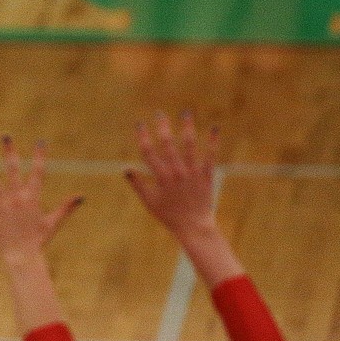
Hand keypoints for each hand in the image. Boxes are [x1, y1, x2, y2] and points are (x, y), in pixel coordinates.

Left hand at [0, 137, 82, 267]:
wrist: (23, 257)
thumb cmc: (38, 241)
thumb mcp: (53, 222)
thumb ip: (66, 207)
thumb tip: (81, 196)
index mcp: (32, 197)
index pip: (38, 172)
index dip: (40, 156)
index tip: (41, 142)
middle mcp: (17, 197)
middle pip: (13, 169)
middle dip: (10, 151)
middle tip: (6, 135)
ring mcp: (2, 205)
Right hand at [124, 111, 219, 240]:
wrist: (193, 226)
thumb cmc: (168, 215)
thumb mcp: (149, 201)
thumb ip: (137, 184)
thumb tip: (125, 168)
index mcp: (161, 177)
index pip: (148, 152)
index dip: (142, 137)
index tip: (139, 125)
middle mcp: (176, 172)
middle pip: (167, 144)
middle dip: (162, 127)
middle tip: (159, 114)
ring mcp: (192, 173)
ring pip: (189, 146)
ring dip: (187, 128)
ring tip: (185, 113)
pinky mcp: (206, 175)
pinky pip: (210, 156)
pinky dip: (213, 142)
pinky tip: (214, 129)